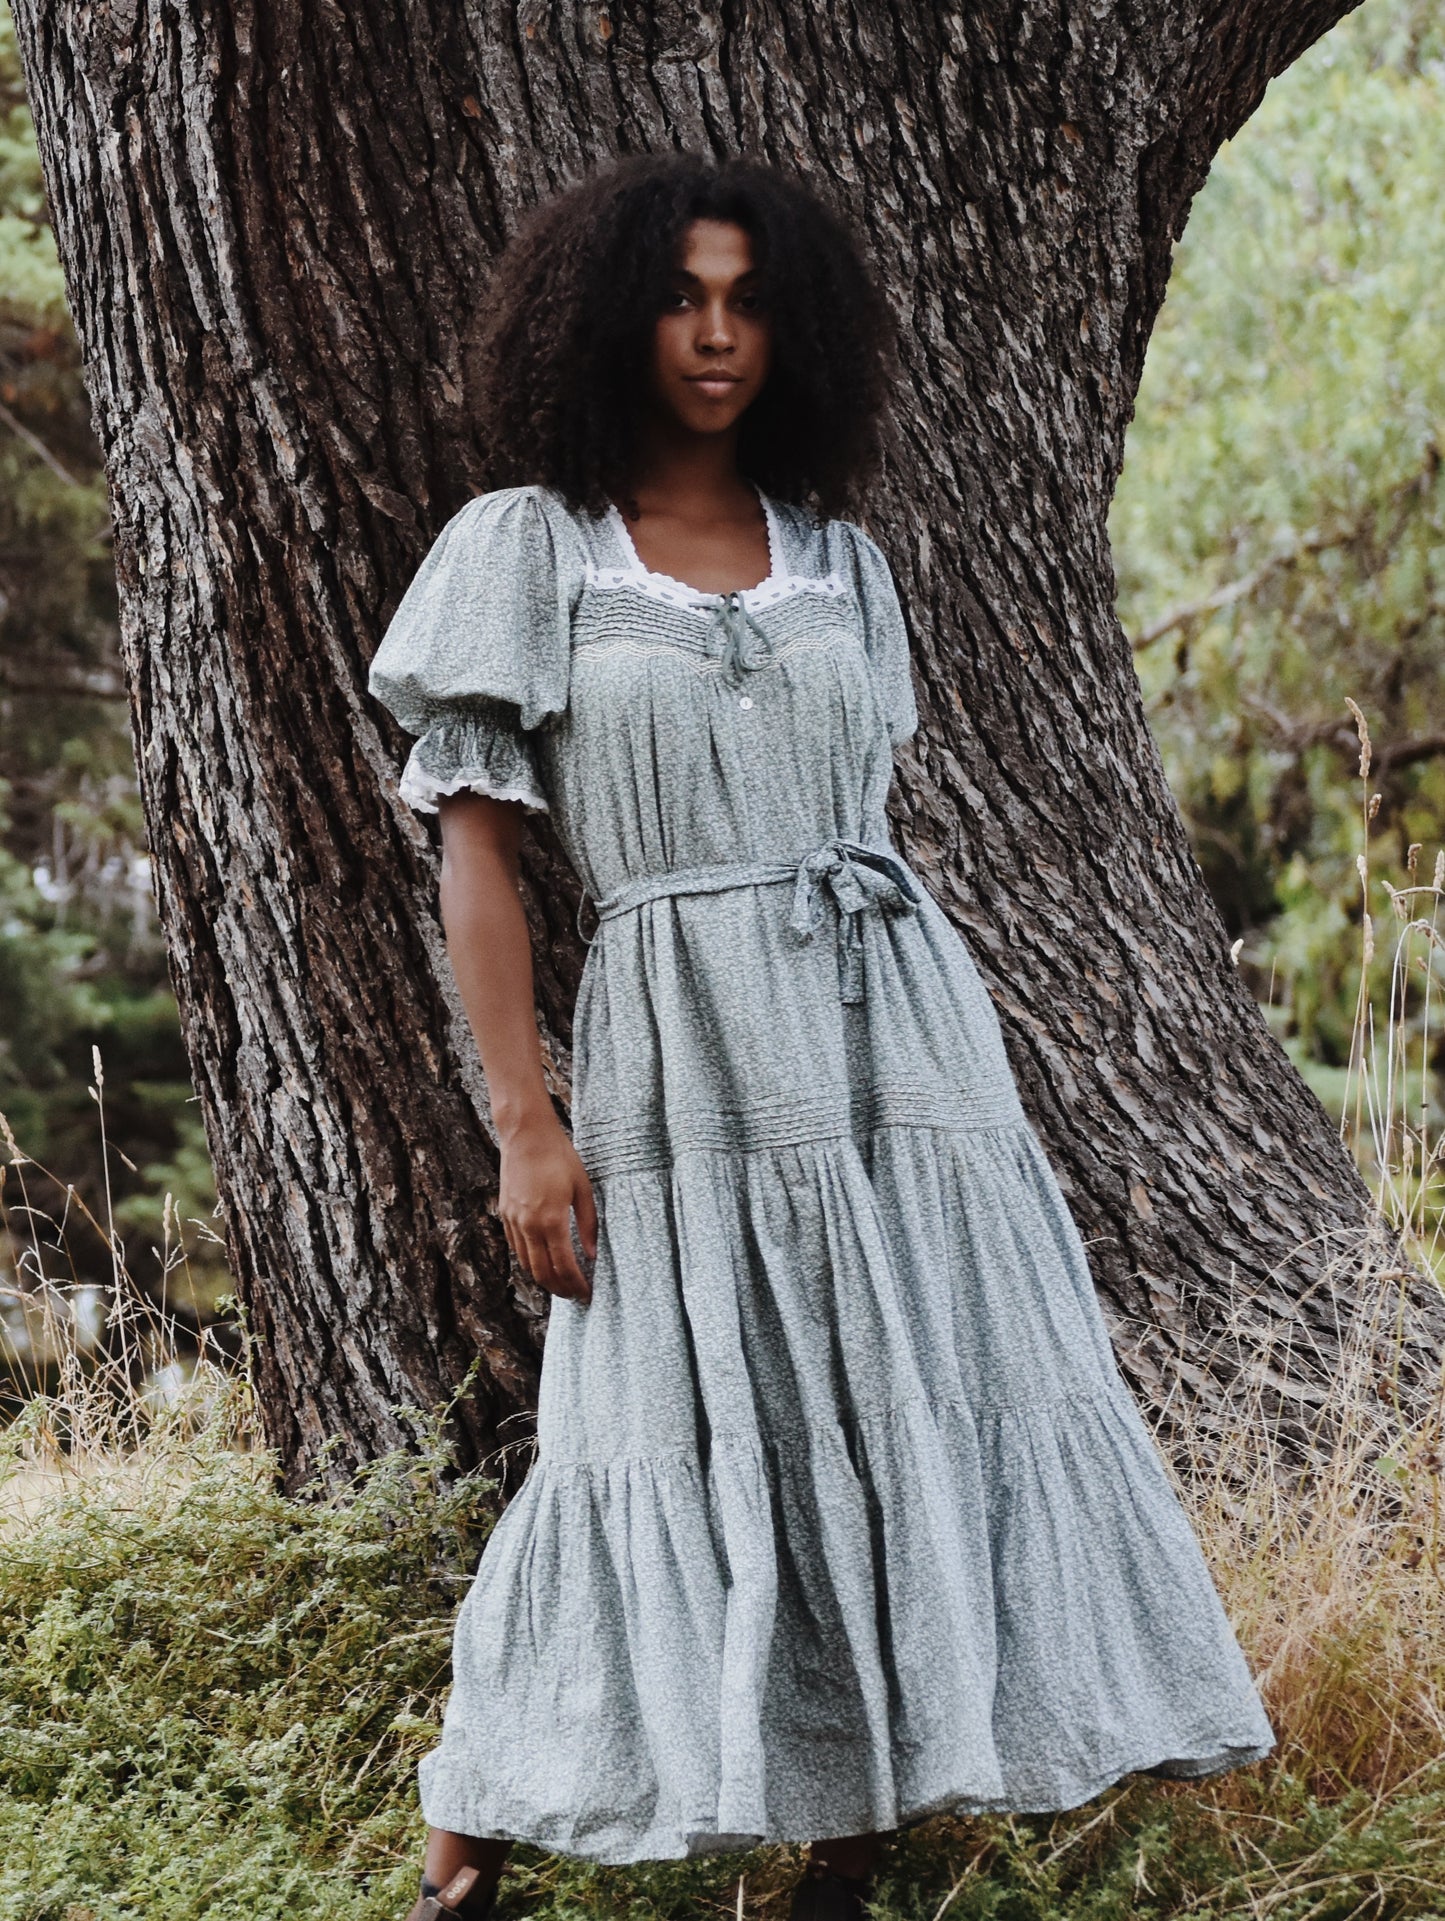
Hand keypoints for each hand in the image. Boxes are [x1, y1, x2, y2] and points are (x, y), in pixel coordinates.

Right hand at [496, 1111, 597, 1303]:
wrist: (526, 1135)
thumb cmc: (560, 1157)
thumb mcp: (583, 1189)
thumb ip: (588, 1224)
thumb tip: (591, 1255)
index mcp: (552, 1219)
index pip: (564, 1266)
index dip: (576, 1284)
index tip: (586, 1293)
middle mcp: (529, 1225)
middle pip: (542, 1272)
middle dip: (559, 1289)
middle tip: (574, 1296)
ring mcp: (513, 1220)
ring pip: (526, 1263)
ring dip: (543, 1279)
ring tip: (560, 1284)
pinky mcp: (505, 1213)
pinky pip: (516, 1248)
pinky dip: (529, 1261)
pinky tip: (542, 1262)